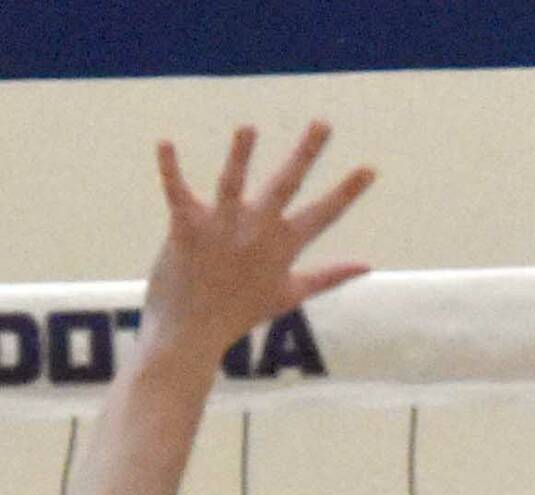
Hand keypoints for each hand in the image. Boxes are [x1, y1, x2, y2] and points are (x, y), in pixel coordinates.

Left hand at [144, 122, 375, 356]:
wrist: (191, 332)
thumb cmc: (241, 313)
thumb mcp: (291, 294)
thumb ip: (329, 276)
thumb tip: (367, 266)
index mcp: (283, 247)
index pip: (323, 214)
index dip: (347, 192)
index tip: (369, 168)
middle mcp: (256, 232)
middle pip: (285, 185)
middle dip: (305, 154)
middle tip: (323, 123)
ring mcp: (221, 228)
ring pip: (232, 183)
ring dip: (240, 155)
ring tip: (248, 127)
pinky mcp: (186, 228)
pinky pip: (177, 191)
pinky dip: (170, 168)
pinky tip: (165, 142)